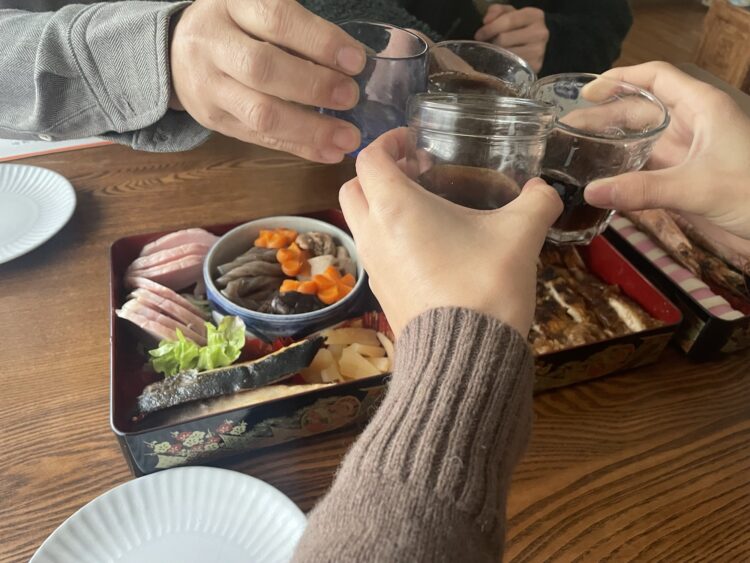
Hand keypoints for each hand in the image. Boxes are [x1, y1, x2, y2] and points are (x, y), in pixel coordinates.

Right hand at [169, 0, 365, 162]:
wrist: (176, 52)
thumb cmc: (235, 27)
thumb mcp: (256, 10)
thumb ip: (298, 29)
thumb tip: (354, 62)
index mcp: (232, 5)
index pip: (276, 19)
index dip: (318, 40)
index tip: (356, 60)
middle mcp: (213, 44)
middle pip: (262, 68)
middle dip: (313, 86)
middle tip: (351, 97)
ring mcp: (210, 87)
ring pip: (260, 112)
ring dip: (310, 129)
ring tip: (347, 137)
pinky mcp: (215, 120)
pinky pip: (261, 138)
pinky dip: (299, 147)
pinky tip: (330, 152)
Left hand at [339, 128, 561, 336]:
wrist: (464, 355)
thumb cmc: (484, 284)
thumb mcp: (520, 235)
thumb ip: (537, 202)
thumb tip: (547, 189)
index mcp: (395, 207)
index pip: (370, 159)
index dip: (388, 142)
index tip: (413, 142)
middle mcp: (373, 233)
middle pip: (354, 188)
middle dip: (379, 173)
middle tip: (417, 173)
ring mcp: (373, 266)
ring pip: (360, 221)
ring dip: (382, 206)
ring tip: (427, 209)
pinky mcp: (381, 292)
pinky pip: (373, 251)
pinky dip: (388, 236)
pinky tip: (429, 246)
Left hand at [474, 5, 548, 72]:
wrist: (533, 44)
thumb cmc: (517, 27)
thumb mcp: (508, 14)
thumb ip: (496, 11)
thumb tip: (486, 21)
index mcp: (535, 15)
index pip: (508, 21)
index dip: (490, 28)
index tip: (478, 35)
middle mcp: (540, 33)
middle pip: (504, 39)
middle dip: (492, 42)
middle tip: (488, 45)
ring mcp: (539, 51)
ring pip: (507, 54)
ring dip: (496, 54)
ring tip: (495, 52)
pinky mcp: (535, 66)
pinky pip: (512, 66)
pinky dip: (503, 65)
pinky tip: (501, 61)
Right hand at [583, 62, 749, 240]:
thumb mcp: (696, 188)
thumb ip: (642, 190)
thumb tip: (592, 192)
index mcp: (701, 108)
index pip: (656, 78)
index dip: (621, 79)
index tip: (588, 90)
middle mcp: (692, 126)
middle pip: (641, 110)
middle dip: (605, 116)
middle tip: (570, 128)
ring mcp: (688, 153)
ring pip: (642, 141)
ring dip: (611, 144)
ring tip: (576, 150)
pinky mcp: (685, 179)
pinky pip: (647, 170)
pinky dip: (623, 173)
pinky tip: (601, 181)